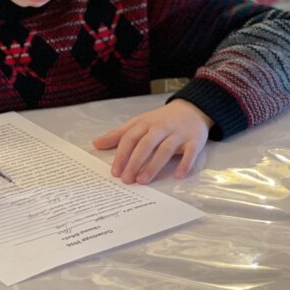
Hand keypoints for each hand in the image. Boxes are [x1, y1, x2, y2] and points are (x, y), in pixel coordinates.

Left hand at [92, 100, 212, 183]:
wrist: (192, 109)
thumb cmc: (161, 120)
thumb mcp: (139, 123)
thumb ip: (118, 134)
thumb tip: (96, 143)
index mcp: (145, 123)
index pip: (130, 138)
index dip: (121, 154)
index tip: (115, 172)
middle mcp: (161, 128)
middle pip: (146, 145)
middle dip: (135, 162)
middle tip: (126, 180)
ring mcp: (178, 134)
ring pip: (165, 150)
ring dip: (153, 166)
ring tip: (143, 180)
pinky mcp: (194, 141)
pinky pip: (190, 153)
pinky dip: (185, 164)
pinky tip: (177, 176)